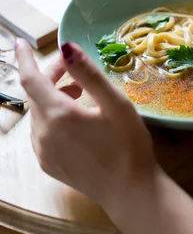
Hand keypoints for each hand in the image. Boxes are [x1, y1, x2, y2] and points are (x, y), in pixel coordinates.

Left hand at [15, 39, 155, 210]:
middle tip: (74, 68)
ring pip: (39, 113)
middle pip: (36, 95)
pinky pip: (42, 131)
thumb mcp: (116, 104)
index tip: (20, 42)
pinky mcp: (48, 164)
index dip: (25, 58)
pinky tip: (75, 119)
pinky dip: (52, 117)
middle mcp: (43, 134)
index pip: (30, 79)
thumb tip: (66, 48)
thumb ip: (89, 74)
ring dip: (52, 97)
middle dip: (51, 76)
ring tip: (80, 92)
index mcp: (58, 115)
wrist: (129, 191)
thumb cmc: (128, 145)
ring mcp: (42, 152)